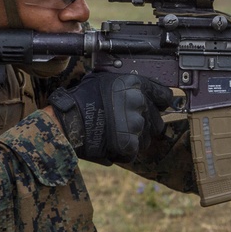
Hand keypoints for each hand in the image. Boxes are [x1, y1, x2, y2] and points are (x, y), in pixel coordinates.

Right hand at [48, 72, 172, 162]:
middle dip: (145, 123)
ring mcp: (136, 125)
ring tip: (113, 133)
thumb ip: (127, 85)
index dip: (160, 102)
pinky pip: (133, 151)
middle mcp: (139, 102)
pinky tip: (109, 143)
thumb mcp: (105, 80)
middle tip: (125, 124)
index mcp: (135, 84)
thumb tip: (141, 90)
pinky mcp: (130, 144)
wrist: (67, 123)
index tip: (158, 107)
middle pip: (156, 119)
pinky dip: (123, 151)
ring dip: (134, 138)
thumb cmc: (81, 100)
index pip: (163, 95)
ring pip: (146, 137)